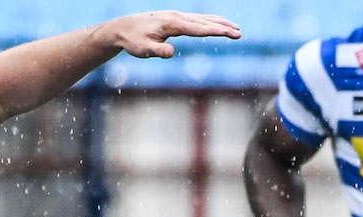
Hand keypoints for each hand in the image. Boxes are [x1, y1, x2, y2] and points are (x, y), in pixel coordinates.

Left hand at [105, 10, 241, 58]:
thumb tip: (171, 53)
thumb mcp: (142, 50)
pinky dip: (209, 22)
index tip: (230, 33)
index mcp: (172, 24)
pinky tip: (216, 25)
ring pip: (202, 19)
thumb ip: (157, 51)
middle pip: (205, 21)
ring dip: (219, 23)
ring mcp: (176, 16)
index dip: (216, 31)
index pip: (199, 28)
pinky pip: (196, 20)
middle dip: (223, 27)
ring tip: (235, 28)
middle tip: (239, 33)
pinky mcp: (175, 19)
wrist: (123, 28)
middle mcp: (177, 17)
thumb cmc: (133, 40)